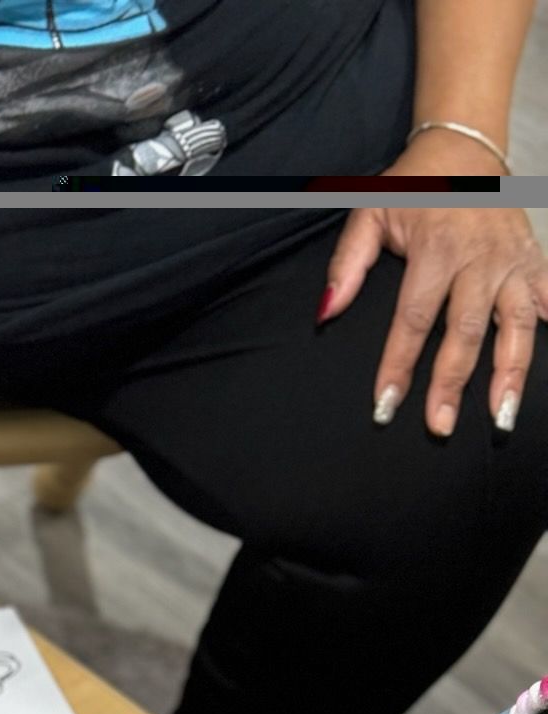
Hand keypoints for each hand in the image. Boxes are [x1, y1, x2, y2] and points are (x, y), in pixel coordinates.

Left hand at [322, 172, 547, 436]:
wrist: (464, 148)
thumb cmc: (411, 186)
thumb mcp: (367, 212)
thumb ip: (346, 265)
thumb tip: (326, 313)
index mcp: (437, 247)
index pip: (414, 319)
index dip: (398, 366)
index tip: (386, 407)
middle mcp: (481, 257)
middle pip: (465, 331)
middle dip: (452, 383)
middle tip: (438, 427)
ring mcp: (512, 260)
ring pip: (516, 325)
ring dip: (510, 374)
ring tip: (500, 417)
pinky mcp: (534, 259)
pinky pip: (547, 298)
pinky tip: (538, 374)